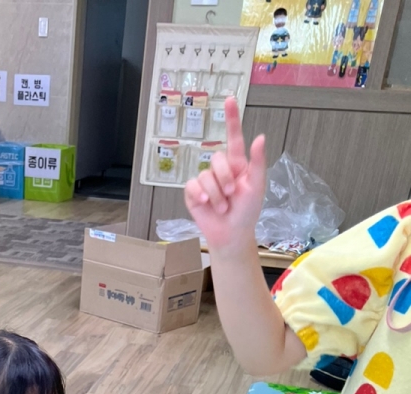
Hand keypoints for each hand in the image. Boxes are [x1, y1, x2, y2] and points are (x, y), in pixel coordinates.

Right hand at [184, 97, 266, 254]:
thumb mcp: (256, 186)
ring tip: (222, 207)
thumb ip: (258, 162)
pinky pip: (193, 185)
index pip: (233, 138)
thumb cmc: (247, 211)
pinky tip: (207, 205)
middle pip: (216, 159)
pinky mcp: (193, 193)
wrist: (232, 234)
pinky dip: (201, 196)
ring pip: (205, 175)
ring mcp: (205, 181)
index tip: (229, 99)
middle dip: (225, 178)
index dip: (231, 119)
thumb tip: (260, 137)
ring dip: (216, 193)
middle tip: (232, 194)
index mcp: (237, 165)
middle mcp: (220, 170)